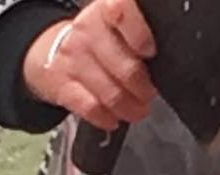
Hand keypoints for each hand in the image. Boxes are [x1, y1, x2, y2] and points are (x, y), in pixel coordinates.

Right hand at [23, 0, 156, 130]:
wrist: (55, 52)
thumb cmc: (98, 43)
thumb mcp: (117, 27)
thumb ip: (138, 38)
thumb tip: (164, 64)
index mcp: (106, 11)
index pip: (123, 11)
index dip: (140, 34)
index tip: (150, 52)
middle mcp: (88, 30)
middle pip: (126, 68)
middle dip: (144, 90)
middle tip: (148, 94)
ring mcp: (73, 56)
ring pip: (111, 93)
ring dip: (130, 109)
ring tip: (137, 110)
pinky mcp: (61, 83)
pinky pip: (91, 108)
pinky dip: (107, 118)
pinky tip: (113, 119)